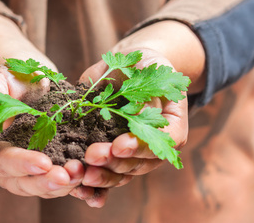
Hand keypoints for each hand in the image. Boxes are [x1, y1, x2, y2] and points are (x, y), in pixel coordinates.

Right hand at [0, 65, 84, 199]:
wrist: (28, 84)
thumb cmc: (7, 79)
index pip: (1, 162)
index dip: (22, 164)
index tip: (44, 163)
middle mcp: (5, 168)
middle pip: (23, 183)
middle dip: (46, 182)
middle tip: (68, 175)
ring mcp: (27, 173)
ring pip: (44, 188)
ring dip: (64, 185)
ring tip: (82, 173)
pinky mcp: (48, 171)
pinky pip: (60, 183)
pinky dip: (75, 183)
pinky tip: (90, 176)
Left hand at [75, 47, 188, 205]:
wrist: (131, 70)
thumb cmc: (141, 63)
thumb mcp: (144, 63)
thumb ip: (140, 80)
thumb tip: (131, 107)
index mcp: (174, 119)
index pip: (167, 138)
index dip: (143, 145)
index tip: (118, 145)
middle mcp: (157, 141)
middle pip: (143, 162)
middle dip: (116, 161)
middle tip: (92, 156)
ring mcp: (136, 152)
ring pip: (125, 173)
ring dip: (104, 177)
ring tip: (82, 173)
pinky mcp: (116, 155)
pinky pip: (109, 174)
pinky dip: (96, 186)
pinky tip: (80, 190)